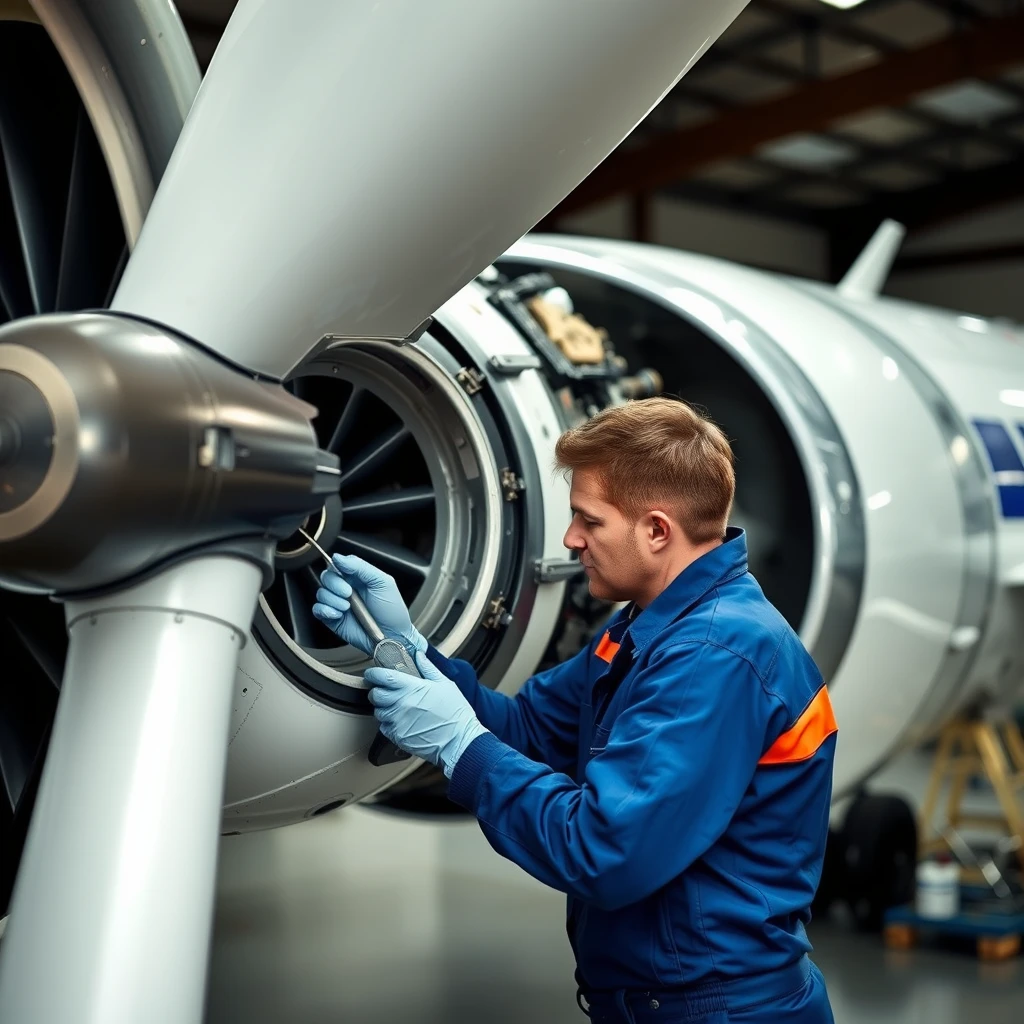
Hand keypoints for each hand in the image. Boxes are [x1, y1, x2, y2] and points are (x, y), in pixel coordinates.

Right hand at [312, 553, 426, 656]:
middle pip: (326, 577)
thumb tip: (338, 557)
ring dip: (332, 600)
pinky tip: (338, 614)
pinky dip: (324, 610)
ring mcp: (339, 604)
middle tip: (348, 593)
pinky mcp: (332, 619)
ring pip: (321, 593)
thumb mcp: (383, 583)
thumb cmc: (392, 612)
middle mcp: (347, 588)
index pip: (338, 564)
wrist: (392, 638)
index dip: (337, 567)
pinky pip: (317, 610)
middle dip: (335, 585)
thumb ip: (361, 567)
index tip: (345, 576)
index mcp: (359, 577)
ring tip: (347, 608)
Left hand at [365, 651, 487, 777]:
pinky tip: (402, 721)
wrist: (459, 741)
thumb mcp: (445, 684)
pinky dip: (389, 723)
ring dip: (383, 708)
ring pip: (378, 712)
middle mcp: (401, 704)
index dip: (373, 673)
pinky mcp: (398, 736)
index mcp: (411, 687)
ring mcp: (398, 721)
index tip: (373, 673)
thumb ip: (428, 668)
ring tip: (397, 707)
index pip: (382, 676)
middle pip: (375, 695)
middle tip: (385, 691)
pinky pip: (384, 727)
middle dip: (377, 691)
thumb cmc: (455, 713)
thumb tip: (418, 655)